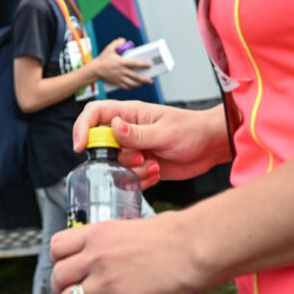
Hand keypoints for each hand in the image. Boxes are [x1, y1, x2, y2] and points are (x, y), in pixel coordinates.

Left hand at [50, 211, 205, 293]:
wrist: (192, 248)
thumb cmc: (173, 235)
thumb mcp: (132, 228)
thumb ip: (111, 244)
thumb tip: (106, 254)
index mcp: (97, 234)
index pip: (57, 247)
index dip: (60, 260)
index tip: (68, 268)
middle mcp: (95, 256)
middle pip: (58, 275)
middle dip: (63, 286)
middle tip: (74, 290)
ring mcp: (105, 281)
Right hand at [72, 100, 230, 185]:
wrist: (211, 146)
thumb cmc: (192, 130)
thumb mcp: (165, 132)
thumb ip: (138, 133)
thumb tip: (113, 126)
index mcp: (130, 114)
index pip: (95, 113)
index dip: (83, 127)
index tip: (81, 146)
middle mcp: (128, 131)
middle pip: (101, 143)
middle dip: (113, 157)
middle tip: (137, 159)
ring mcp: (134, 149)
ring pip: (114, 164)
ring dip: (130, 171)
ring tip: (153, 166)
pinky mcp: (142, 166)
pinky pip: (128, 177)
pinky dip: (139, 180)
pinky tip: (157, 173)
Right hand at [90, 39, 150, 89]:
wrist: (95, 70)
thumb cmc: (103, 59)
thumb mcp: (109, 48)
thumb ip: (117, 43)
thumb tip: (124, 40)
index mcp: (121, 62)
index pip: (135, 63)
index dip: (143, 64)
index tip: (149, 65)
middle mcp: (122, 71)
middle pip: (136, 76)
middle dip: (145, 79)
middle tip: (151, 80)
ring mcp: (119, 78)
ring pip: (132, 83)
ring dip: (139, 84)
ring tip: (144, 83)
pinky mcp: (117, 83)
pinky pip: (126, 87)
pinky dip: (131, 87)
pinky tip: (134, 85)